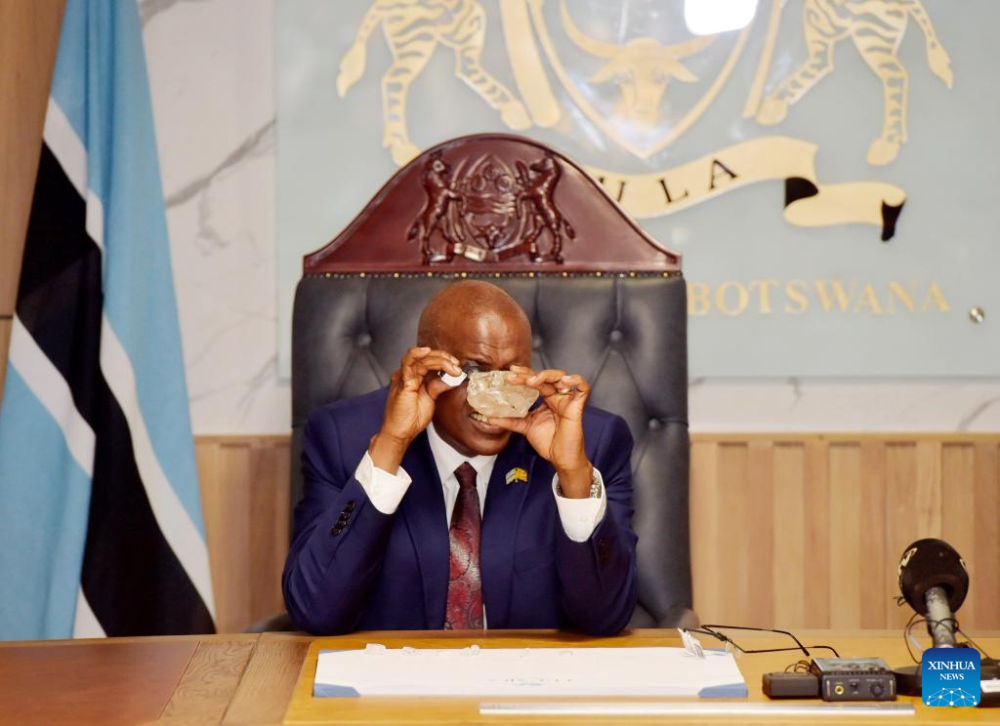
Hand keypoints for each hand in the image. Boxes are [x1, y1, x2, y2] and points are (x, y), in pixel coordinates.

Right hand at [371, 347, 460, 472]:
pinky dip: (417, 354)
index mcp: (413, 377)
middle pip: (426, 357)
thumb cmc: (411, 419)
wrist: (400, 434)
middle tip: (457, 365)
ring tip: (452, 364)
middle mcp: (407, 374)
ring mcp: (404, 377)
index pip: (429, 361)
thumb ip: (438, 386)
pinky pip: (408, 362)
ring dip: (438, 359)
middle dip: (444, 358)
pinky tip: (427, 352)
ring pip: (421, 359)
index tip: (457, 366)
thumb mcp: (430, 399)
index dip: (444, 360)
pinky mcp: (402, 382)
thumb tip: (452, 378)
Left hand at [486, 366, 593, 497]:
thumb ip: (509, 420)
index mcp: (546, 398)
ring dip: (546, 376)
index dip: (524, 374)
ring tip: (532, 381)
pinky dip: (576, 381)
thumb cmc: (548, 442)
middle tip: (514, 375)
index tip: (510, 372)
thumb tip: (489, 417)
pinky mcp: (577, 406)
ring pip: (561, 378)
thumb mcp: (525, 427)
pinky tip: (565, 380)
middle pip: (545, 377)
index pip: (535, 381)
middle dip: (529, 374)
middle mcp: (557, 396)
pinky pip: (582, 389)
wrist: (561, 458)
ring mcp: (567, 400)